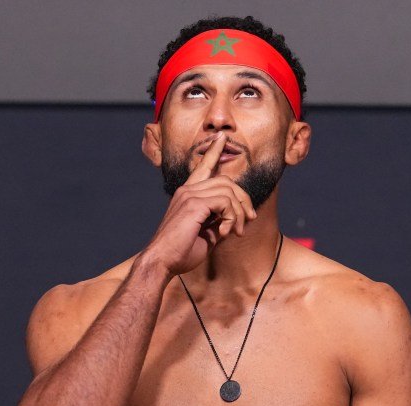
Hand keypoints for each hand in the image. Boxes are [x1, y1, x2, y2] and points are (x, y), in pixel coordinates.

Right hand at [140, 131, 257, 275]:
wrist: (161, 262)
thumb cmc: (180, 253)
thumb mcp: (205, 236)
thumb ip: (219, 223)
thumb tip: (236, 220)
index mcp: (188, 195)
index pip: (203, 167)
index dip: (214, 151)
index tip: (222, 137)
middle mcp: (187, 190)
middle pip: (226, 181)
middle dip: (243, 200)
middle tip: (248, 220)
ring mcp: (189, 195)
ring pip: (229, 192)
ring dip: (239, 214)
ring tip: (236, 232)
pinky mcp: (193, 204)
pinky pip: (225, 202)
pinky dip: (231, 217)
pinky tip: (225, 232)